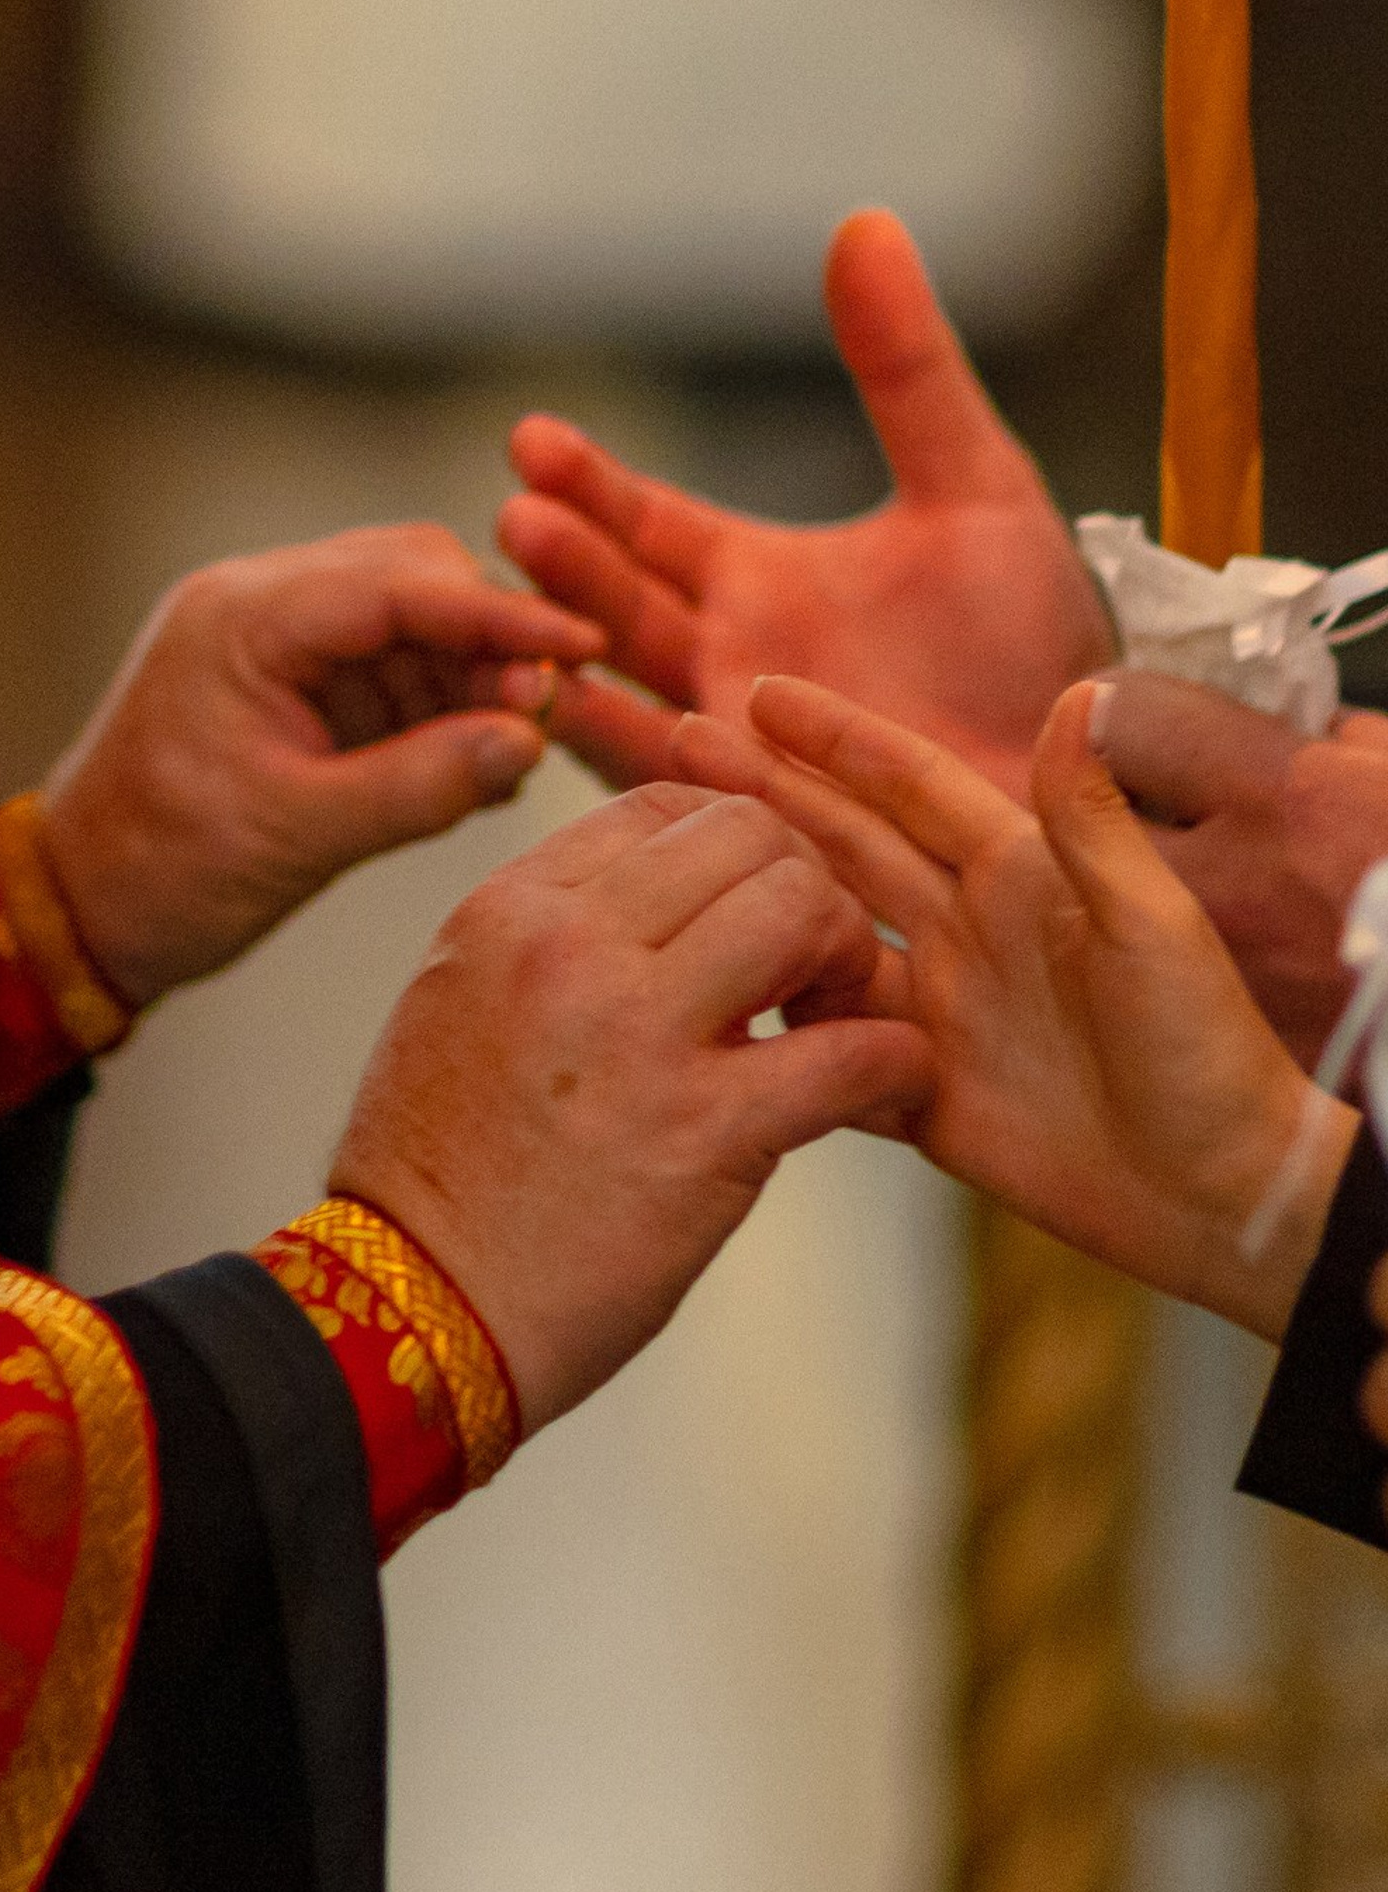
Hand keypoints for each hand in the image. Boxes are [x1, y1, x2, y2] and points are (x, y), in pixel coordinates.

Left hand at [38, 525, 599, 1011]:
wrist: (77, 905)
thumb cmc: (162, 871)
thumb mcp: (298, 836)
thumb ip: (418, 785)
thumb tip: (527, 742)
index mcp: (243, 618)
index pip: (397, 584)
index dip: (501, 612)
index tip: (584, 642)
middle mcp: (258, 602)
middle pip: (411, 577)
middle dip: (491, 636)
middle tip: (548, 711)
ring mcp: (274, 636)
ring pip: (409, 618)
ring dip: (470, 673)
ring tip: (516, 747)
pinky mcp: (291, 679)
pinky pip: (387, 665)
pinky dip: (438, 704)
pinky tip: (476, 756)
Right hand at [329, 783, 929, 1430]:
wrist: (412, 1306)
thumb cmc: (437, 1170)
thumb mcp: (457, 997)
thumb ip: (545, 935)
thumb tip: (646, 903)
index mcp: (510, 908)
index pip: (665, 807)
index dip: (737, 844)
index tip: (752, 910)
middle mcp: (569, 946)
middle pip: (747, 836)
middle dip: (804, 887)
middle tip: (810, 966)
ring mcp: (636, 1034)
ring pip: (802, 907)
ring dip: (849, 955)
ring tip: (834, 1016)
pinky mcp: (701, 1135)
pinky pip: (847, 1056)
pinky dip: (893, 1062)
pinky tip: (892, 1079)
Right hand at [499, 208, 1105, 801]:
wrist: (1096, 771)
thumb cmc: (1034, 634)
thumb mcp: (977, 482)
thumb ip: (908, 366)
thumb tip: (866, 221)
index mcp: (756, 579)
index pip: (646, 525)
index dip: (588, 484)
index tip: (528, 440)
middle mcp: (726, 661)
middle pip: (617, 604)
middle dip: (564, 562)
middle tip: (520, 517)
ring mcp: (740, 749)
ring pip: (627, 698)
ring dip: (578, 658)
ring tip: (538, 625)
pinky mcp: (771, 825)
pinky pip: (692, 799)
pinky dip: (646, 760)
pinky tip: (621, 723)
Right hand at [670, 677, 1353, 1338]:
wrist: (1217, 1198)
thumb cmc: (1205, 1053)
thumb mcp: (1152, 925)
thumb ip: (1094, 819)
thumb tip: (1081, 694)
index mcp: (1019, 876)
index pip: (909, 786)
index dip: (837, 740)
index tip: (763, 695)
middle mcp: (968, 932)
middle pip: (845, 845)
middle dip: (765, 795)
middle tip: (681, 747)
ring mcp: (939, 1012)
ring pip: (820, 943)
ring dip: (755, 904)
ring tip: (675, 870)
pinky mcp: (920, 1092)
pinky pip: (828, 1050)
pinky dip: (776, 1029)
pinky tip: (710, 1003)